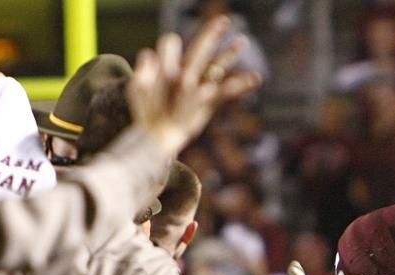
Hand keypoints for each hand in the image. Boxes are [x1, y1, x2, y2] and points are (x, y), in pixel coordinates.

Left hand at [127, 17, 262, 155]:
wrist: (156, 134)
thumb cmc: (146, 110)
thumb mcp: (138, 88)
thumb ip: (143, 70)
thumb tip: (150, 52)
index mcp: (170, 66)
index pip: (172, 44)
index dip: (169, 51)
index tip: (164, 68)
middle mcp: (188, 73)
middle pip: (202, 48)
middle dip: (212, 34)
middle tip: (224, 21)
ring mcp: (201, 87)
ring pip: (218, 65)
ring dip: (230, 53)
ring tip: (243, 40)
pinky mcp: (210, 103)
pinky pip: (229, 91)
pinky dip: (242, 85)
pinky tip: (255, 79)